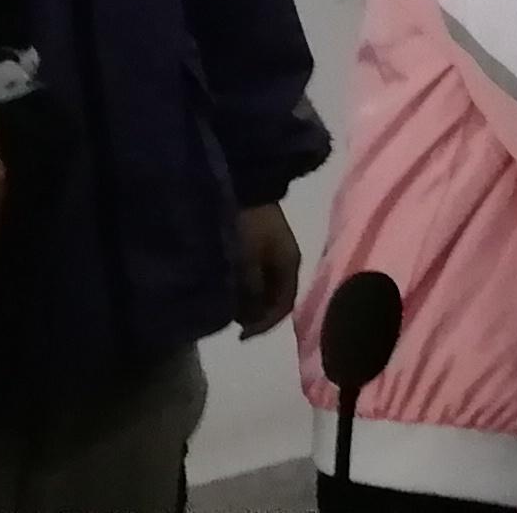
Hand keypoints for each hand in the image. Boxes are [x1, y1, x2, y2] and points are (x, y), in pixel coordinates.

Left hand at [233, 201, 301, 336]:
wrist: (242, 181)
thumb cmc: (245, 224)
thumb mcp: (247, 262)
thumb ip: (251, 292)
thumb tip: (250, 316)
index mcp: (290, 263)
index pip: (284, 305)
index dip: (264, 324)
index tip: (239, 336)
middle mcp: (287, 257)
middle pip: (275, 296)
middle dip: (255, 311)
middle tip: (230, 320)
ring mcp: (274, 247)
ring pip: (264, 284)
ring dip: (248, 297)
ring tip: (226, 303)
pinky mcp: (260, 239)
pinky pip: (255, 271)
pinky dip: (243, 283)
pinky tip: (228, 284)